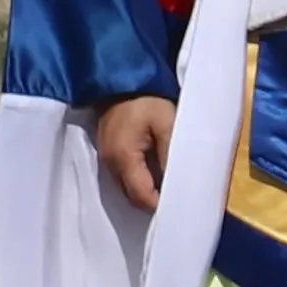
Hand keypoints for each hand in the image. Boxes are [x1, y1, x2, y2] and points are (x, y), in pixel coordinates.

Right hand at [95, 93, 176, 211]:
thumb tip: (176, 185)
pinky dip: (138, 180)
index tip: (180, 204)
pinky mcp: (107, 153)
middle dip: (153, 201)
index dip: (160, 205)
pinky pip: (123, 177)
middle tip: (176, 197)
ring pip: (127, 189)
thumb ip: (170, 156)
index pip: (141, 196)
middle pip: (132, 197)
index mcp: (123, 158)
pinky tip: (154, 173)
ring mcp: (106, 159)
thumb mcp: (167, 124)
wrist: (123, 80)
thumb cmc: (147, 100)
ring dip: (145, 191)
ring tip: (167, 186)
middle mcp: (110, 164)